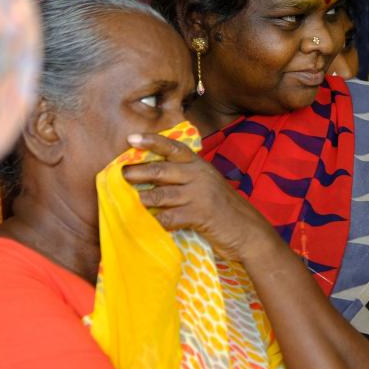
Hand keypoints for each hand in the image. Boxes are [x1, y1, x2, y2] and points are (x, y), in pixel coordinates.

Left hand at [121, 133, 272, 260]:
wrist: (248, 230)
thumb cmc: (224, 208)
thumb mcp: (208, 185)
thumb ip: (187, 177)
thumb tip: (152, 175)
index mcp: (200, 166)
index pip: (174, 147)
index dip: (152, 141)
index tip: (131, 138)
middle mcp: (199, 176)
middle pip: (161, 170)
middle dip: (137, 172)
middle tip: (120, 176)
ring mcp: (200, 195)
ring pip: (161, 195)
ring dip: (142, 200)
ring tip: (128, 202)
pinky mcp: (199, 215)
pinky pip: (169, 217)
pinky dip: (156, 222)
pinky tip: (148, 225)